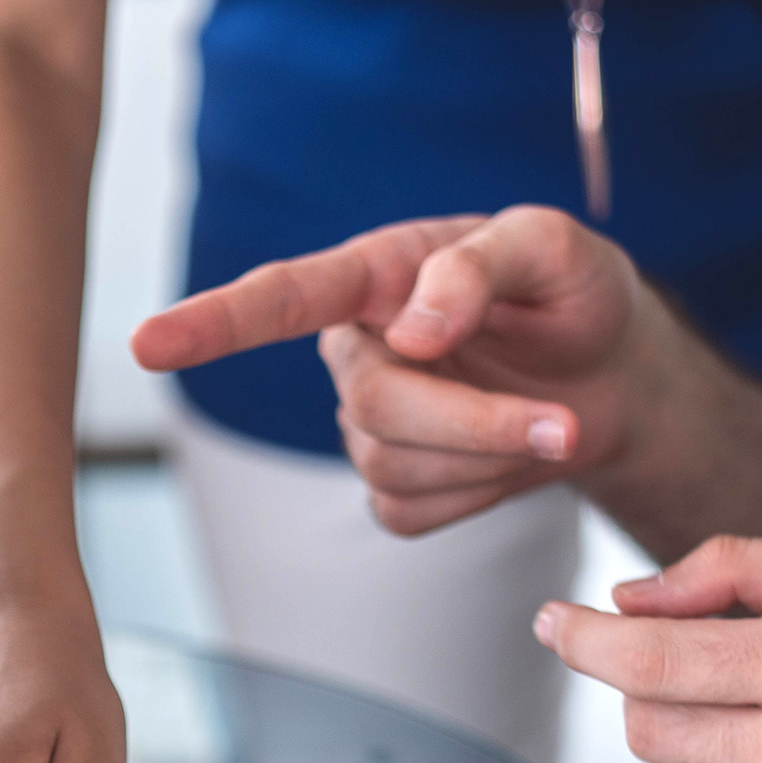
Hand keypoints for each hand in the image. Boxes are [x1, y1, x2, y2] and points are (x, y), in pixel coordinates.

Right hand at [132, 207, 649, 533]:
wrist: (614, 379)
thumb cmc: (574, 296)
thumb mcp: (553, 249)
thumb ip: (479, 266)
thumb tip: (411, 331)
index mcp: (376, 275)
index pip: (280, 298)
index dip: (211, 324)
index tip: (146, 345)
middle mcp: (357, 349)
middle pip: (373, 406)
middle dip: (473, 423)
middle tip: (564, 423)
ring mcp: (370, 423)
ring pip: (393, 467)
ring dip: (489, 457)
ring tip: (552, 422)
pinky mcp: (395, 486)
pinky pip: (411, 513)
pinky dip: (478, 497)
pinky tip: (507, 460)